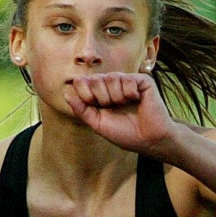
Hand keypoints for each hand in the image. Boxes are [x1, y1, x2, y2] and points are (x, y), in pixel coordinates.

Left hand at [63, 72, 177, 155]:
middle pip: (95, 78)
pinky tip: (136, 100)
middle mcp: (113, 85)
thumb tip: (67, 93)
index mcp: (100, 94)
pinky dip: (129, 92)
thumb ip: (81, 109)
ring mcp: (127, 81)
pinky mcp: (142, 81)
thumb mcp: (97, 123)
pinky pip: (127, 78)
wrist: (148, 139)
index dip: (84, 92)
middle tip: (112, 107)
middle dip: (100, 96)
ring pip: (111, 77)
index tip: (92, 104)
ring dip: (115, 96)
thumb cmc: (125, 133)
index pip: (83, 82)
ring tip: (125, 105)